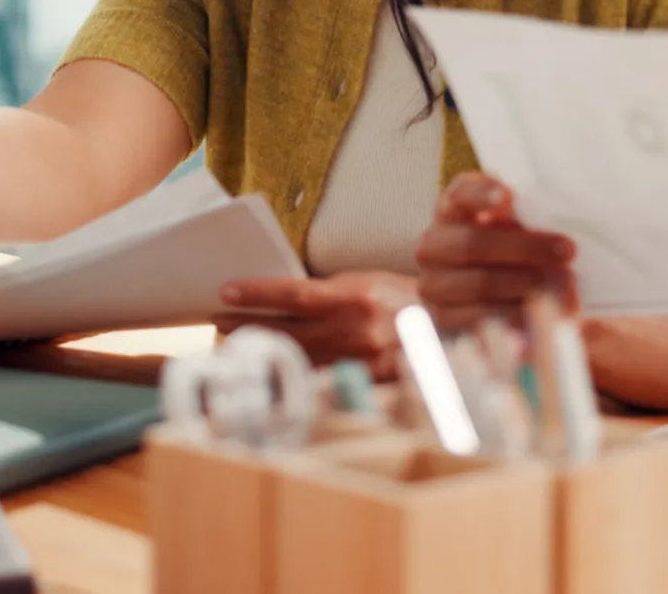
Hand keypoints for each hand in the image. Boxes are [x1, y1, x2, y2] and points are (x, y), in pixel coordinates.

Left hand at [217, 272, 419, 378]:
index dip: (257, 294)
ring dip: (265, 353)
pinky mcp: (367, 384)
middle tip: (218, 322)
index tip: (225, 292)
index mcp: (354, 296)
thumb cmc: (401, 299)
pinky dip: (294, 377)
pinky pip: (322, 380)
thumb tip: (278, 299)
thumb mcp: (365, 282)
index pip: (293, 295)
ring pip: (299, 359)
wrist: (448, 330)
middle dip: (249, 326)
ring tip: (235, 347)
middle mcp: (355, 329)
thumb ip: (327, 293)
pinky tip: (271, 374)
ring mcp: (361, 361)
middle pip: (288, 331)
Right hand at [415, 173, 575, 329]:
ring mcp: (433, 283)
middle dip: (525, 248)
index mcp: (451, 209)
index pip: (460, 194)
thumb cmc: (510, 251)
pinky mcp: (442, 318)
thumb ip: (524, 218)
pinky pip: (482, 319)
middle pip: (473, 243)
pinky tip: (544, 312)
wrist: (483, 297)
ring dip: (527, 284)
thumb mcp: (514, 226)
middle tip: (566, 251)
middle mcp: (433, 244)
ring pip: (480, 284)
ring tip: (565, 285)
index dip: (481, 194)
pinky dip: (517, 316)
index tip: (507, 197)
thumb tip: (550, 224)